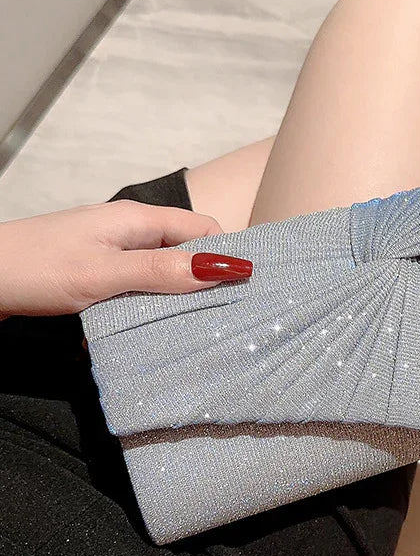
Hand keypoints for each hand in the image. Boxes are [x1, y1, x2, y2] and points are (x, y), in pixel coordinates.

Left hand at [0, 200, 253, 318]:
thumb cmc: (36, 268)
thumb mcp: (105, 272)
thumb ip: (163, 270)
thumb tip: (225, 267)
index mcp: (138, 220)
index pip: (204, 230)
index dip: (228, 256)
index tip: (246, 293)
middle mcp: (130, 234)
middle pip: (187, 254)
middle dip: (205, 285)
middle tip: (224, 321)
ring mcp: (113, 255)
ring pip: (164, 276)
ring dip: (175, 302)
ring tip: (190, 333)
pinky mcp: (98, 277)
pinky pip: (138, 291)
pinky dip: (146, 311)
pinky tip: (146, 334)